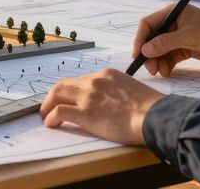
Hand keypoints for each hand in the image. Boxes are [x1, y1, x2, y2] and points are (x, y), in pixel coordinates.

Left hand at [39, 69, 162, 143]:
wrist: (154, 116)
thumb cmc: (150, 107)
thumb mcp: (131, 89)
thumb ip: (117, 91)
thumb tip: (113, 102)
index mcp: (106, 75)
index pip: (81, 80)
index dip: (72, 91)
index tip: (69, 99)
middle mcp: (94, 81)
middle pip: (64, 84)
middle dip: (54, 94)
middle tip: (49, 105)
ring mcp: (88, 96)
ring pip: (57, 94)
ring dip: (47, 104)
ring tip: (45, 114)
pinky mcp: (85, 113)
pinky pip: (59, 112)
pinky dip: (51, 117)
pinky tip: (51, 124)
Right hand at [132, 3, 199, 76]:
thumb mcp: (188, 37)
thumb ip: (165, 43)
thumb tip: (145, 50)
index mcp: (173, 13)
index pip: (148, 24)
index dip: (140, 39)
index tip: (138, 54)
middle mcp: (173, 23)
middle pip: (153, 38)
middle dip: (150, 53)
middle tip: (150, 68)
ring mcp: (179, 36)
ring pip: (161, 49)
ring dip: (158, 61)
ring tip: (160, 72)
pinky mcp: (185, 47)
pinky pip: (170, 56)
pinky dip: (167, 64)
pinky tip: (167, 71)